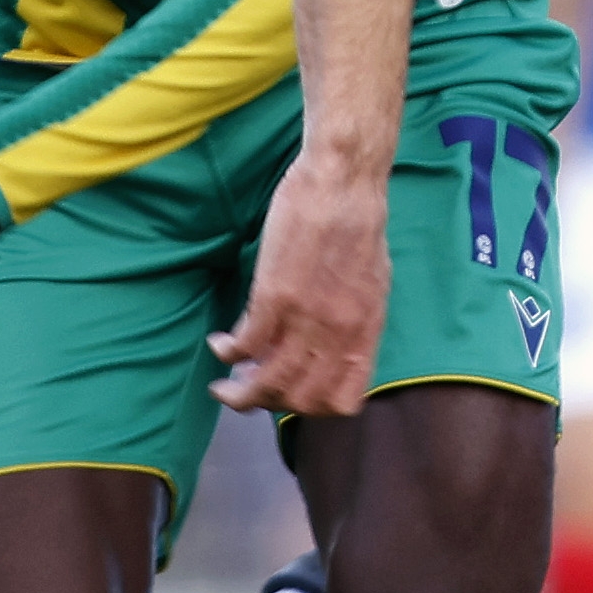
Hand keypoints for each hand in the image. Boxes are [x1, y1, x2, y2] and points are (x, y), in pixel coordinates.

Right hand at [214, 149, 389, 417]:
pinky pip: (243, 345)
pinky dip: (226, 351)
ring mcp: (306, 319)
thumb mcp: (372, 285)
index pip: (343, 400)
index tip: (293, 396)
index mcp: (366, 332)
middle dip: (270, 404)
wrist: (344, 184)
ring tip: (223, 384)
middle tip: (249, 391)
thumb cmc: (360, 225)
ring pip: (265, 383)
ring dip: (237, 392)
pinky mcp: (274, 297)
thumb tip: (333, 350)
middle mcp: (338, 334)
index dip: (314, 408)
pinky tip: (219, 342)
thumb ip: (354, 323)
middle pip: (299, 400)